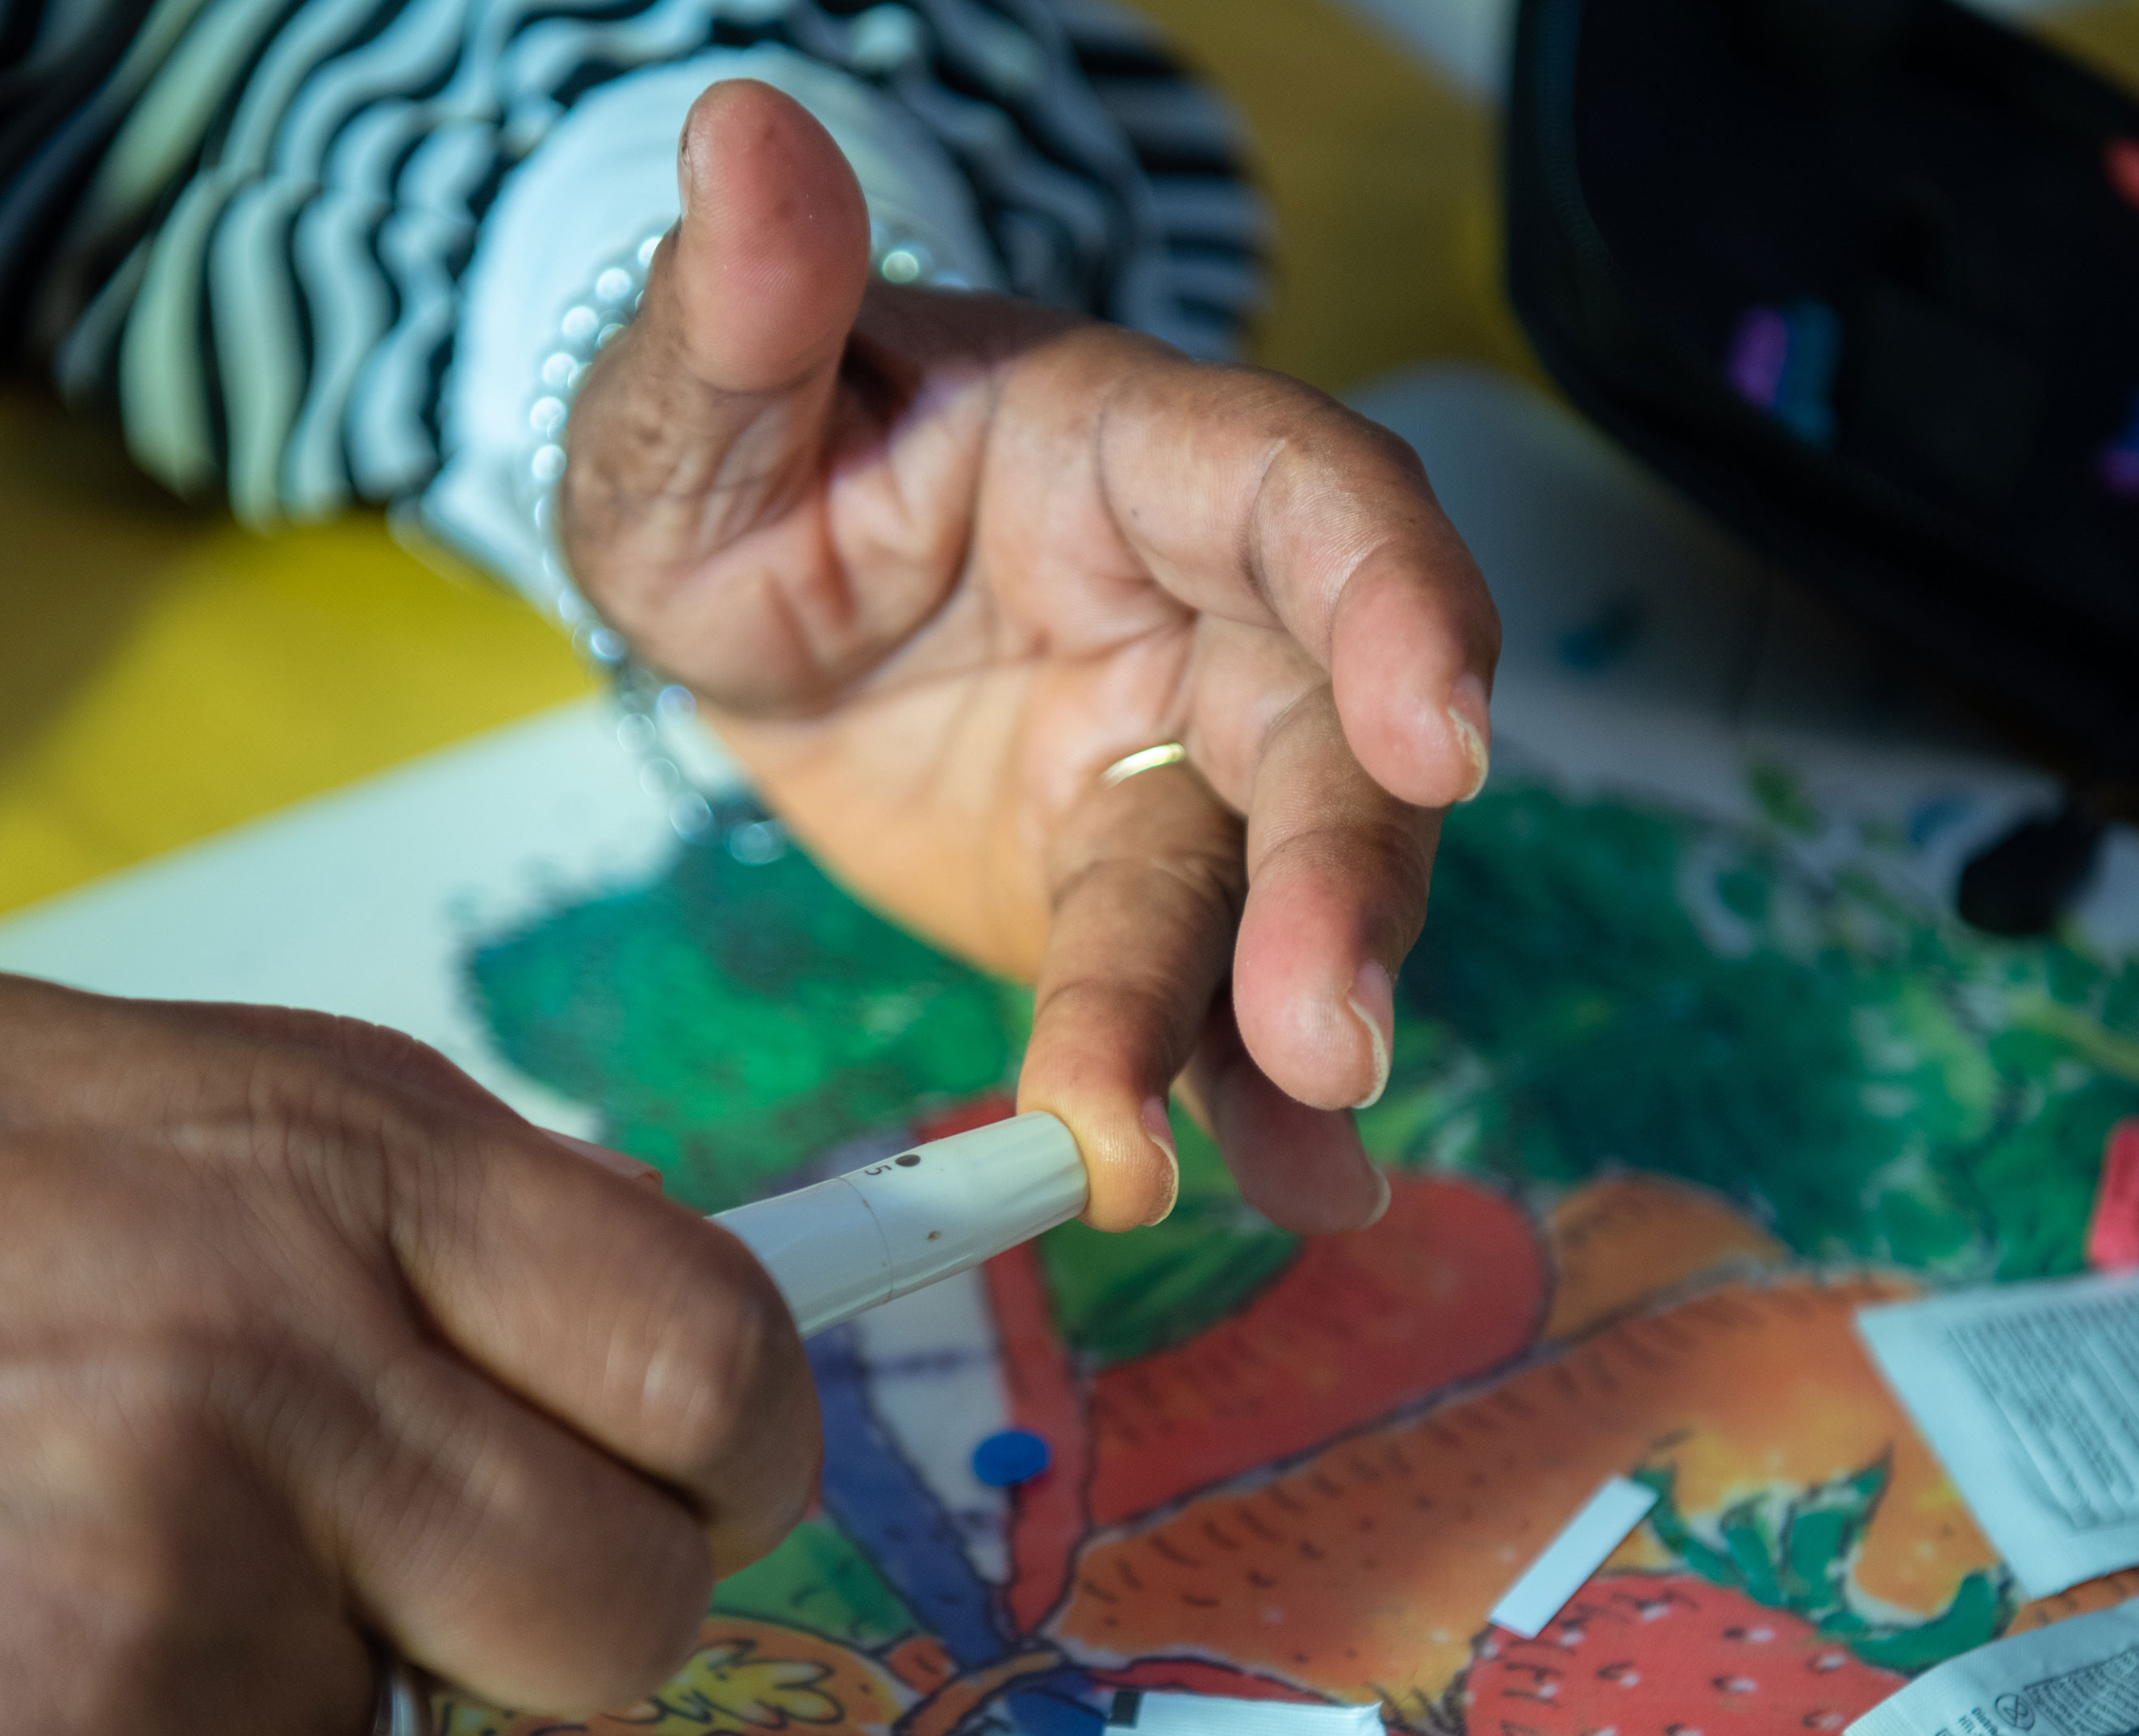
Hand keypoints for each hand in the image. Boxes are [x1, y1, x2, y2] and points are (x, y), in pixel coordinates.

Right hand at [0, 973, 813, 1735]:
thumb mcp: (94, 1090)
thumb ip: (364, 1190)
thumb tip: (583, 1311)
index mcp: (325, 1163)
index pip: (707, 1342)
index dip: (739, 1443)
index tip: (703, 1483)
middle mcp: (283, 1376)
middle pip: (631, 1598)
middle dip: (563, 1625)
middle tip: (429, 1598)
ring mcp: (175, 1622)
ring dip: (281, 1722)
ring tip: (62, 1601)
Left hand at [562, 82, 1500, 1233]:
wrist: (728, 620)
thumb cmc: (732, 471)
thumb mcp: (694, 406)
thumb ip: (739, 312)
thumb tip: (740, 137)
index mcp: (1130, 447)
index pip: (1307, 494)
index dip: (1397, 601)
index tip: (1444, 730)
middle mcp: (1201, 607)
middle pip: (1326, 734)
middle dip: (1341, 882)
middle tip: (1320, 1038)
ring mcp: (1179, 766)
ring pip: (1272, 894)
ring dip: (1285, 1029)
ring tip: (1295, 1160)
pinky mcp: (1131, 899)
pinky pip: (1204, 1003)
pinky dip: (1238, 1099)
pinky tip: (1284, 1196)